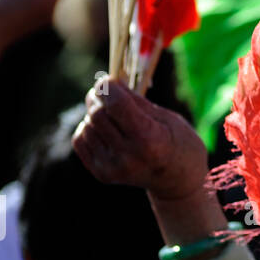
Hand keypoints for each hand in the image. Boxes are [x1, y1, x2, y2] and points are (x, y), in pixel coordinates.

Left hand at [72, 77, 225, 259]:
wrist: (177, 180)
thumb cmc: (178, 142)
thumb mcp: (166, 117)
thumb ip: (136, 102)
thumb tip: (109, 83)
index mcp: (150, 140)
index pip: (116, 105)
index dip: (108, 87)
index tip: (107, 80)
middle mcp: (129, 157)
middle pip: (98, 115)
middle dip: (98, 97)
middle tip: (104, 91)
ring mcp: (113, 168)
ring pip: (87, 126)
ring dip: (93, 113)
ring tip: (108, 112)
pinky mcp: (102, 174)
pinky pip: (81, 141)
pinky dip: (88, 128)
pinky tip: (103, 128)